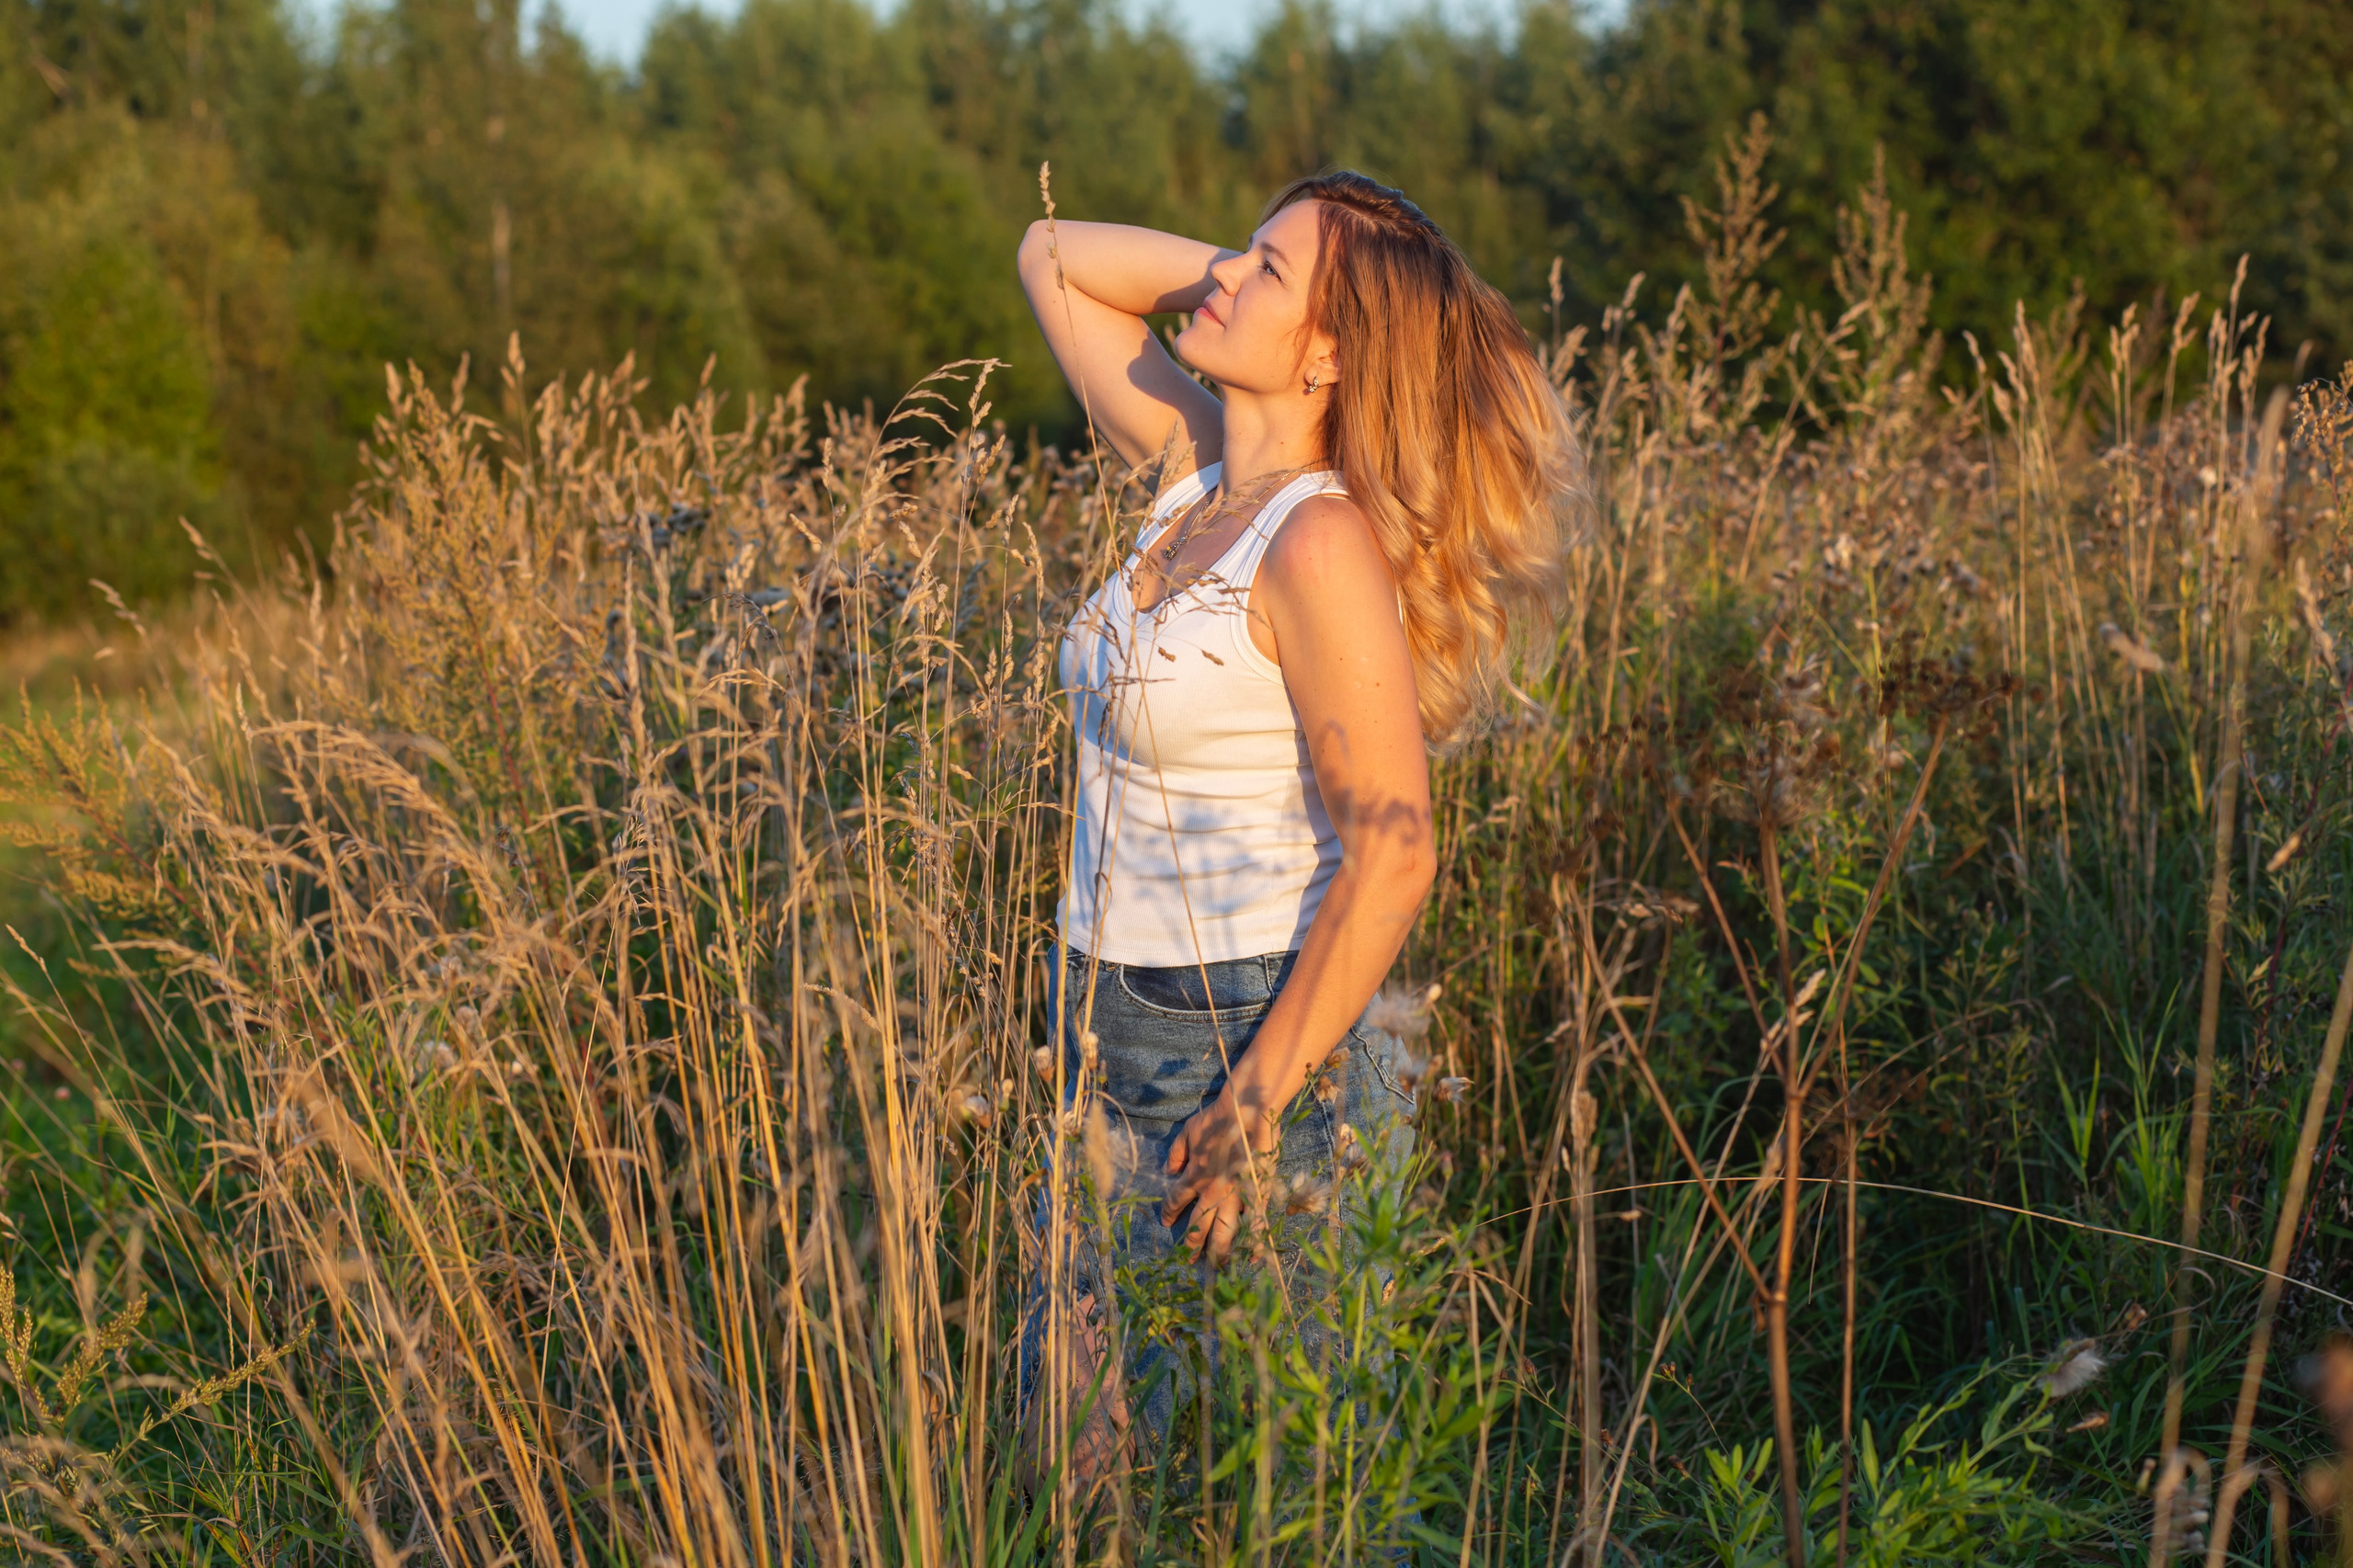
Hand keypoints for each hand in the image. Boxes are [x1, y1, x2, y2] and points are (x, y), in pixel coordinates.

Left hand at [1160, 1092, 1281, 1265]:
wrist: (1247, 1110)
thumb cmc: (1218, 1118)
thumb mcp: (1188, 1131)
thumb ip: (1176, 1153)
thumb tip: (1168, 1172)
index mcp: (1194, 1175)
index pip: (1176, 1201)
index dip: (1169, 1213)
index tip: (1166, 1222)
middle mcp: (1212, 1191)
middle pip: (1198, 1226)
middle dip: (1191, 1245)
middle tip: (1188, 1260)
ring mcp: (1235, 1195)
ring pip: (1224, 1231)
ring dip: (1218, 1251)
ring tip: (1217, 1265)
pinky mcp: (1257, 1193)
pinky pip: (1255, 1222)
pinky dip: (1254, 1241)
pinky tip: (1252, 1257)